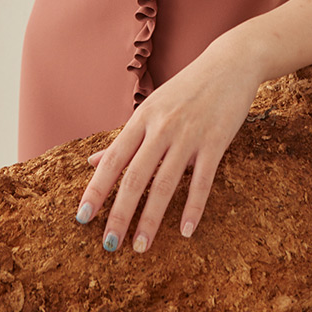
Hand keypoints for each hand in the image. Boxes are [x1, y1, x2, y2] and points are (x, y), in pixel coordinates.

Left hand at [74, 34, 261, 253]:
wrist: (229, 64)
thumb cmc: (186, 89)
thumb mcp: (151, 108)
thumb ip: (125, 138)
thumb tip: (92, 162)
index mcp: (142, 118)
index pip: (113, 160)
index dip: (96, 189)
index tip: (82, 217)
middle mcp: (162, 127)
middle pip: (135, 176)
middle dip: (120, 213)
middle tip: (109, 245)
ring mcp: (189, 135)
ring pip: (166, 183)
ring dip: (151, 218)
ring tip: (141, 247)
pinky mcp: (216, 141)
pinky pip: (202, 181)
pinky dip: (193, 208)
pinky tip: (185, 231)